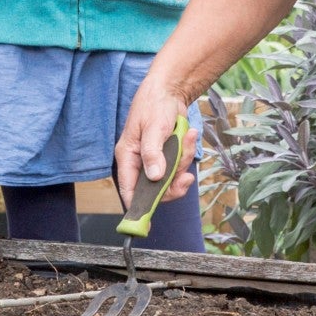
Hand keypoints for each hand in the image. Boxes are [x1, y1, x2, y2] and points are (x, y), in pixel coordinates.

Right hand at [114, 75, 199, 208]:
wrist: (170, 90)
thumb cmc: (154, 105)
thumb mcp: (153, 128)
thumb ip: (153, 153)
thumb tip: (154, 177)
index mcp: (127, 157)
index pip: (128, 190)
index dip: (138, 208)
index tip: (146, 225)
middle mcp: (139, 163)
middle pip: (155, 189)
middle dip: (173, 182)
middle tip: (185, 176)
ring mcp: (155, 161)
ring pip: (171, 178)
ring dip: (183, 161)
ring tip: (187, 137)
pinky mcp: (168, 156)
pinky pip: (180, 166)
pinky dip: (187, 154)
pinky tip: (188, 135)